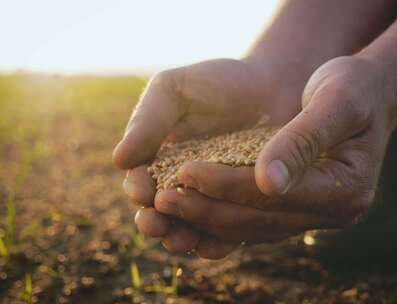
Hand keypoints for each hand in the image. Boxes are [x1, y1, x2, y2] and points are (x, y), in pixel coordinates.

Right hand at [113, 58, 301, 258]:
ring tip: (180, 240)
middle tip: (155, 224)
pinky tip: (214, 245)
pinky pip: (229, 232)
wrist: (271, 85)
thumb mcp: (174, 91)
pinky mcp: (243, 206)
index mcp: (161, 159)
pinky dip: (218, 243)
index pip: (142, 182)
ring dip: (181, 239)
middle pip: (162, 213)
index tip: (143, 191)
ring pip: (192, 228)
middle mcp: (184, 184)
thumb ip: (147, 121)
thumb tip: (118, 160)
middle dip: (154, 222)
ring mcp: (214, 198)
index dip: (139, 190)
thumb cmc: (218, 83)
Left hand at [151, 56, 396, 253]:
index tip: (184, 172)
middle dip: (207, 210)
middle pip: (259, 220)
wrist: (367, 92)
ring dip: (205, 219)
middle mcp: (333, 212)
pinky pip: (254, 223)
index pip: (275, 196)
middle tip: (159, 199)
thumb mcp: (336, 101)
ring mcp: (316, 215)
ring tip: (162, 207)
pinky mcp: (298, 209)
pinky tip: (188, 209)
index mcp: (347, 189)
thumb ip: (302, 140)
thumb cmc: (355, 88)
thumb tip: (267, 182)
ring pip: (252, 228)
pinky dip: (219, 217)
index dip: (227, 185)